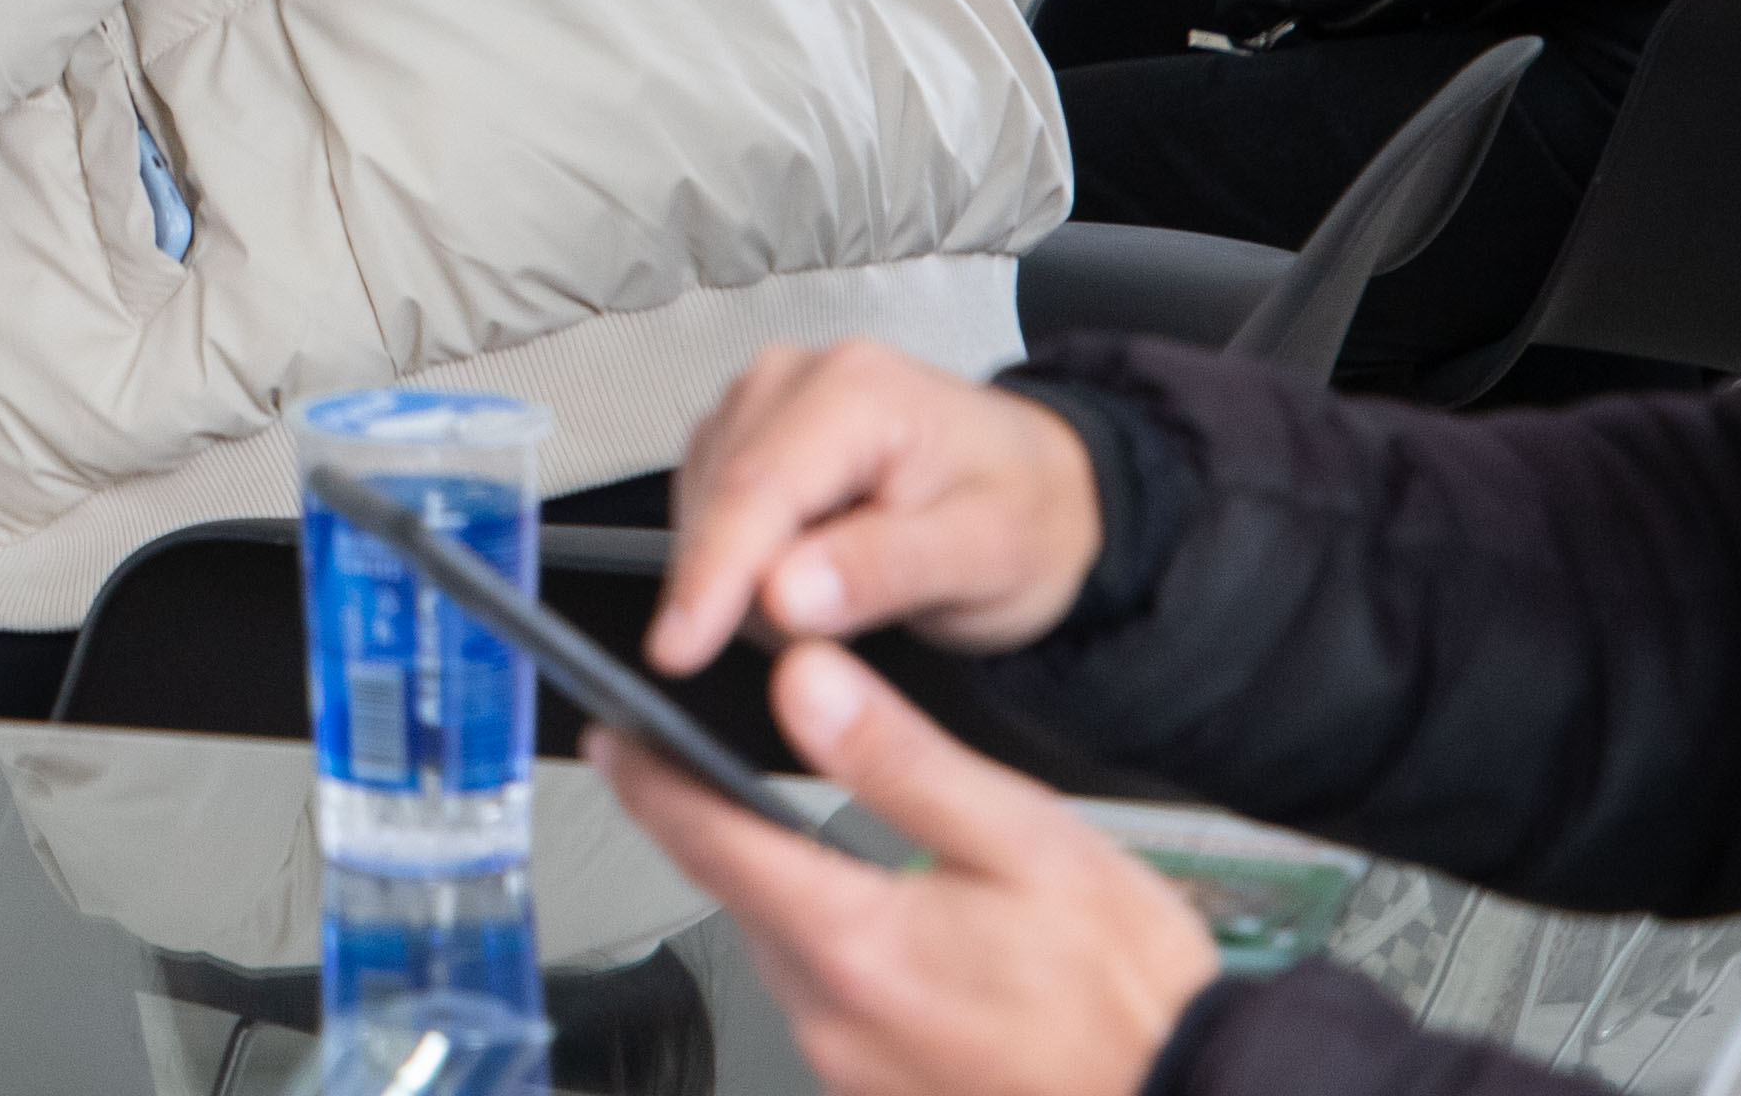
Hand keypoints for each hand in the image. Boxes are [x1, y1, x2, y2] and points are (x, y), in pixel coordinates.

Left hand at [600, 643, 1209, 1095]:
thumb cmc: (1130, 992)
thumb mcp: (1026, 841)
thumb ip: (901, 759)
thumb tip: (803, 682)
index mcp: (856, 943)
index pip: (707, 840)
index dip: (649, 778)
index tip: (610, 734)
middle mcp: (834, 1021)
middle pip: (742, 899)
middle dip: (731, 834)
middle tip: (726, 772)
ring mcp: (855, 1073)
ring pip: (786, 956)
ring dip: (798, 903)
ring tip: (852, 858)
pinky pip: (833, 1011)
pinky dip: (847, 964)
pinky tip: (910, 945)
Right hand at [645, 337, 1109, 670]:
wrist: (1041, 488)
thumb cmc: (1022, 513)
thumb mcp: (986, 556)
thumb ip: (885, 570)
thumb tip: (782, 594)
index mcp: (857, 391)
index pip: (756, 490)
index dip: (710, 574)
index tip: (678, 649)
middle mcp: (794, 377)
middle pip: (719, 498)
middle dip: (739, 588)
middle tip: (827, 638)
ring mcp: (761, 400)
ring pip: (703, 509)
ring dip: (743, 579)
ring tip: (843, 599)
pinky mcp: (744, 432)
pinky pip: (707, 511)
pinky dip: (741, 564)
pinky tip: (807, 574)